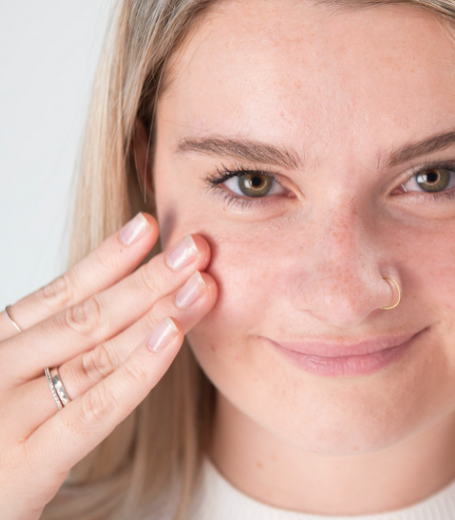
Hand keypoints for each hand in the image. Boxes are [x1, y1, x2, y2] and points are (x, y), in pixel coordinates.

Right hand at [0, 214, 217, 519]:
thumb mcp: (14, 379)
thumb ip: (55, 343)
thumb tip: (123, 295)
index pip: (61, 291)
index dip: (109, 257)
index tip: (149, 225)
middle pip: (88, 316)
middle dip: (148, 279)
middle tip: (195, 248)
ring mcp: (9, 417)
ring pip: (98, 355)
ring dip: (157, 316)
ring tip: (200, 286)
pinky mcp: (27, 466)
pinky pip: (94, 410)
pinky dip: (137, 372)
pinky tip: (171, 338)